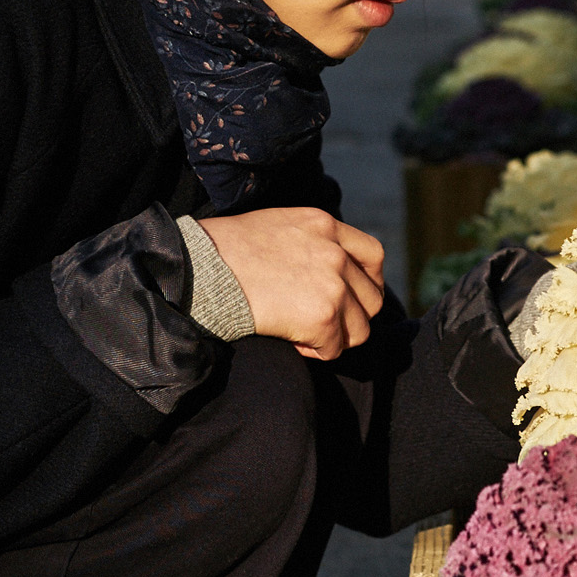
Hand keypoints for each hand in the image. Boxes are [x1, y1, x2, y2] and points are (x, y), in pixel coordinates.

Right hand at [196, 208, 385, 359]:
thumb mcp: (278, 227)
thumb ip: (311, 242)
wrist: (203, 270)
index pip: (373, 255)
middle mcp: (336, 253)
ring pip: (360, 330)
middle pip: (372, 299)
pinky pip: (333, 350)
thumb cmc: (225, 251)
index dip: (367, 282)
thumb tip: (325, 273)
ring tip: (302, 333)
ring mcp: (333, 285)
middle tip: (321, 323)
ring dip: (334, 338)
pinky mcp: (322, 317)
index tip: (352, 296)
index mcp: (324, 225)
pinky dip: (314, 352)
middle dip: (351, 317)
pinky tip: (290, 340)